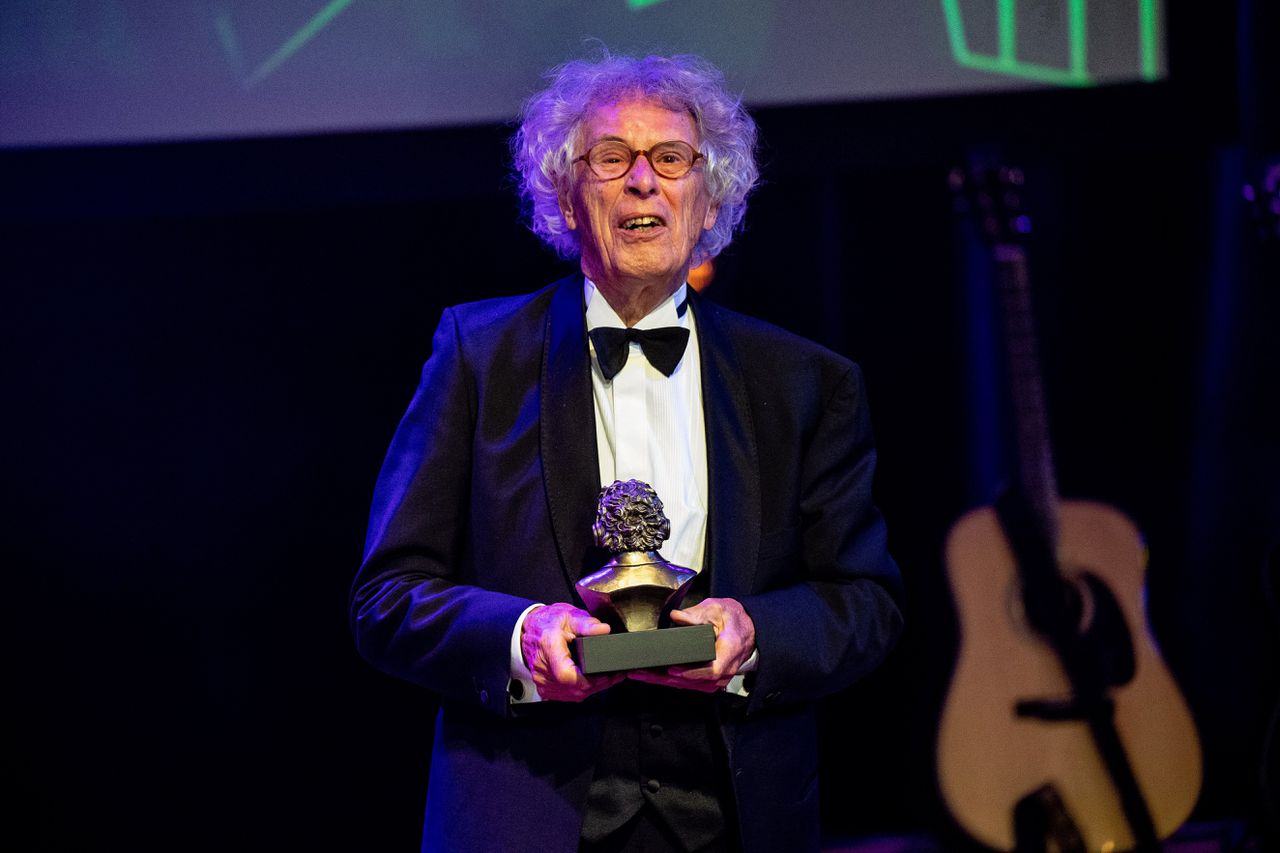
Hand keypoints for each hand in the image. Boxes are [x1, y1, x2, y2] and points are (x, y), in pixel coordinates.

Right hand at [521, 603, 622, 701]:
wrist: (530, 630)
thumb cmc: (549, 623)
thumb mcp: (569, 616)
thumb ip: (587, 624)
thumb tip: (604, 630)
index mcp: (549, 648)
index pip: (566, 675)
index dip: (590, 679)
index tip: (606, 674)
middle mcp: (543, 669)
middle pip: (574, 688)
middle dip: (599, 683)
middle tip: (615, 674)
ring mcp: (542, 681)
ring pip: (573, 695)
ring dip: (593, 688)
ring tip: (607, 677)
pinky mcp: (545, 689)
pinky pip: (567, 695)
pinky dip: (582, 690)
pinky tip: (591, 681)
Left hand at [627, 597, 755, 692]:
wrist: (748, 627)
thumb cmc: (734, 618)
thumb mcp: (716, 609)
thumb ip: (696, 613)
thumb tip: (676, 616)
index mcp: (730, 650)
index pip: (712, 670)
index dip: (692, 673)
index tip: (673, 670)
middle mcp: (728, 667)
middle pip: (698, 681)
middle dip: (669, 679)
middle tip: (645, 673)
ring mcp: (723, 675)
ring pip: (695, 685)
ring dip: (670, 682)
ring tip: (645, 676)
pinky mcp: (716, 678)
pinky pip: (697, 684)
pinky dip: (678, 681)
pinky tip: (660, 678)